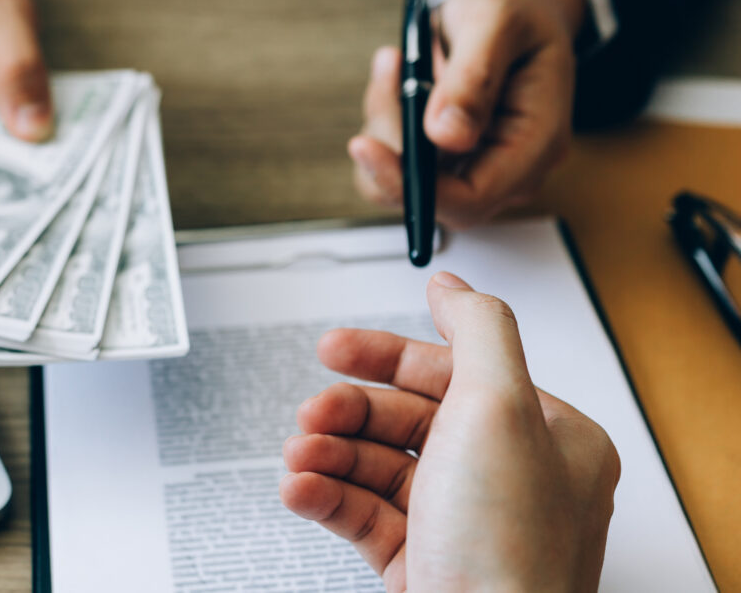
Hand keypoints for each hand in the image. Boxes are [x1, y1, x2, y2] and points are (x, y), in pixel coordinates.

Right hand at [280, 272, 619, 591]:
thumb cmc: (510, 553)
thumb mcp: (501, 410)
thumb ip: (478, 331)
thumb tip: (452, 285)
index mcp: (546, 438)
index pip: (455, 373)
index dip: (388, 355)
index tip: (336, 346)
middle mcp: (506, 478)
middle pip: (406, 419)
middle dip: (348, 413)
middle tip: (312, 412)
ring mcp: (461, 522)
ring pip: (377, 466)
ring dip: (328, 456)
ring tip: (299, 457)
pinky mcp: (422, 561)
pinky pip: (363, 513)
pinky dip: (326, 497)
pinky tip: (301, 489)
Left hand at [350, 0, 586, 227]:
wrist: (519, 6)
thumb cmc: (518, 9)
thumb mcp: (498, 21)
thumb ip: (474, 78)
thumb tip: (446, 136)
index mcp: (536, 145)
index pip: (470, 199)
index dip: (413, 185)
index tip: (364, 145)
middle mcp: (508, 169)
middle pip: (428, 195)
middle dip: (391, 140)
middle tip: (391, 68)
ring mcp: (476, 167)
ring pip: (402, 178)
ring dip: (384, 122)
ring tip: (398, 60)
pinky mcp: (446, 158)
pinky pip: (396, 158)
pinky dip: (384, 117)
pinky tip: (396, 74)